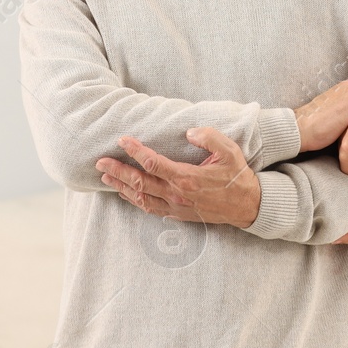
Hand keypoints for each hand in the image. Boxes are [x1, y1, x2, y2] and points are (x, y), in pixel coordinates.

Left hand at [96, 127, 260, 228]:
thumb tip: (189, 132)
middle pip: (140, 182)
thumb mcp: (229, 151)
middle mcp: (177, 194)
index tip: (122, 140)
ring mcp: (176, 207)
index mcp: (186, 178)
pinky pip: (150, 208)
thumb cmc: (237, 176)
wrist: (247, 206)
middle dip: (118, 171)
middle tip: (100, 161)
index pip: (153, 163)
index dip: (135, 151)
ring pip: (141, 198)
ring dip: (121, 186)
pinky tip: (125, 194)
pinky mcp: (178, 215)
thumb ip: (209, 138)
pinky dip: (134, 201)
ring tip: (105, 177)